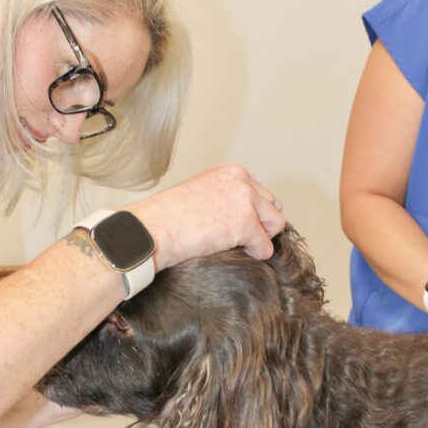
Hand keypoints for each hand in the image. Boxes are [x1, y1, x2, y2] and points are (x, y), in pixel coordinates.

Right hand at [129, 163, 284, 269]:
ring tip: (237, 247)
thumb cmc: (165, 218)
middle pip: (273, 207)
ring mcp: (244, 200)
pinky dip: (255, 255)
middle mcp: (240, 180)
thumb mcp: (198, 194)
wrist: (152, 229)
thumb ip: (223, 198)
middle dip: (261, 226)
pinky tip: (233, 254)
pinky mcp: (245, 223)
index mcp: (229, 172)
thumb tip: (237, 218)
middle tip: (239, 240)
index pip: (261, 193)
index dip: (254, 214)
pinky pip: (265, 246)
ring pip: (275, 225)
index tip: (238, 228)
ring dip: (260, 239)